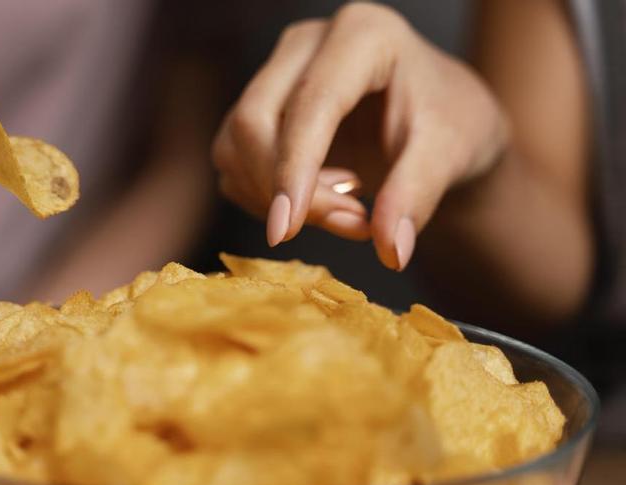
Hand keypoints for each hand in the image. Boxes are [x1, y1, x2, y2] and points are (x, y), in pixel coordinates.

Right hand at [212, 2, 507, 269]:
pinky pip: (234, 163)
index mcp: (362, 35)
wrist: (439, 118)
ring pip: (235, 145)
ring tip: (349, 212)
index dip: (293, 171)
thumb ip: (418, 194)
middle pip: (253, 122)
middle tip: (356, 225)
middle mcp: (306, 44)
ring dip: (276, 198)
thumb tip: (391, 250)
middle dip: (289, 191)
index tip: (286, 231)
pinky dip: (265, 197)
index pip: (309, 105)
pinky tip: (319, 199)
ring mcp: (276, 73)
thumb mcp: (450, 152)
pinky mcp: (259, 107)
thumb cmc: (449, 120)